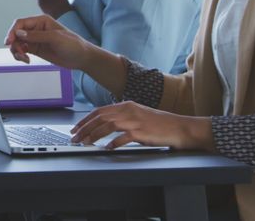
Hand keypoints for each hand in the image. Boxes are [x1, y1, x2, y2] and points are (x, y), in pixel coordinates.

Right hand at [4, 14, 92, 68]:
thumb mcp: (55, 38)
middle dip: (14, 43)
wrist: (81, 58)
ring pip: (17, 43)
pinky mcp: (35, 49)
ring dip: (16, 50)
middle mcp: (36, 29)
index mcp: (41, 21)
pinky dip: (20, 55)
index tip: (10, 42)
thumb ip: (37, 36)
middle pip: (16, 33)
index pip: (21, 23)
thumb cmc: (73, 45)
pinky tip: (26, 60)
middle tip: (19, 53)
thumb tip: (19, 34)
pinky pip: (21, 50)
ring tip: (24, 58)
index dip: (13, 31)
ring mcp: (35, 39)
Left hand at [71, 101, 212, 150]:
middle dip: (84, 128)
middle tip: (74, 137)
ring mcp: (134, 121)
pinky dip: (112, 143)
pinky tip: (107, 148)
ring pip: (107, 126)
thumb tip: (105, 124)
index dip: (85, 120)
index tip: (76, 128)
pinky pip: (122, 137)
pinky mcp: (141, 132)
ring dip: (93, 135)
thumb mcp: (138, 115)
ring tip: (84, 143)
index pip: (99, 111)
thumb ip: (122, 117)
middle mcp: (128, 111)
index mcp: (126, 106)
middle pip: (99, 118)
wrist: (180, 128)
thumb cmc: (160, 124)